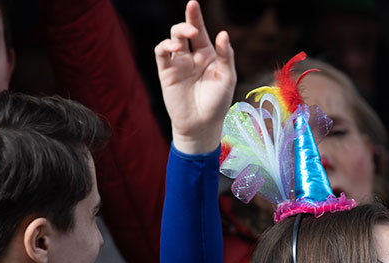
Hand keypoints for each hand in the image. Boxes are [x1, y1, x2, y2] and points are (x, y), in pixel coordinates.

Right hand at [154, 1, 235, 153]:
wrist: (201, 125)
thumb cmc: (217, 103)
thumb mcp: (227, 78)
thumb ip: (226, 56)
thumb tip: (223, 33)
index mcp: (208, 55)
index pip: (201, 31)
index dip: (196, 16)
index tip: (193, 3)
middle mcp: (192, 56)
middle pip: (185, 31)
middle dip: (187, 22)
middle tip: (192, 28)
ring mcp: (178, 63)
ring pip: (173, 39)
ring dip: (177, 33)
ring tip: (185, 37)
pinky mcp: (166, 72)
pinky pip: (161, 53)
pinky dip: (165, 46)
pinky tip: (174, 48)